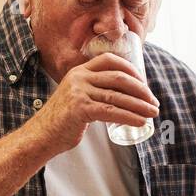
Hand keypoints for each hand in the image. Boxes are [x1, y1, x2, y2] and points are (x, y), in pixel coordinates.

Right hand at [32, 54, 159, 154]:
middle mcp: (79, 77)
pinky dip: (130, 117)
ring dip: (140, 105)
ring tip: (153, 113)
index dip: (131, 69)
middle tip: (153, 102)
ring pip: (118, 96)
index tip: (144, 83)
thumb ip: (93, 91)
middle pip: (119, 78)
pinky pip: (111, 112)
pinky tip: (141, 121)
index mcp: (79, 71)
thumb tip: (123, 96)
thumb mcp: (76, 96)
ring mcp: (79, 92)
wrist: (41, 135)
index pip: (110, 60)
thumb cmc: (62, 120)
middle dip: (141, 90)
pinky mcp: (80, 108)